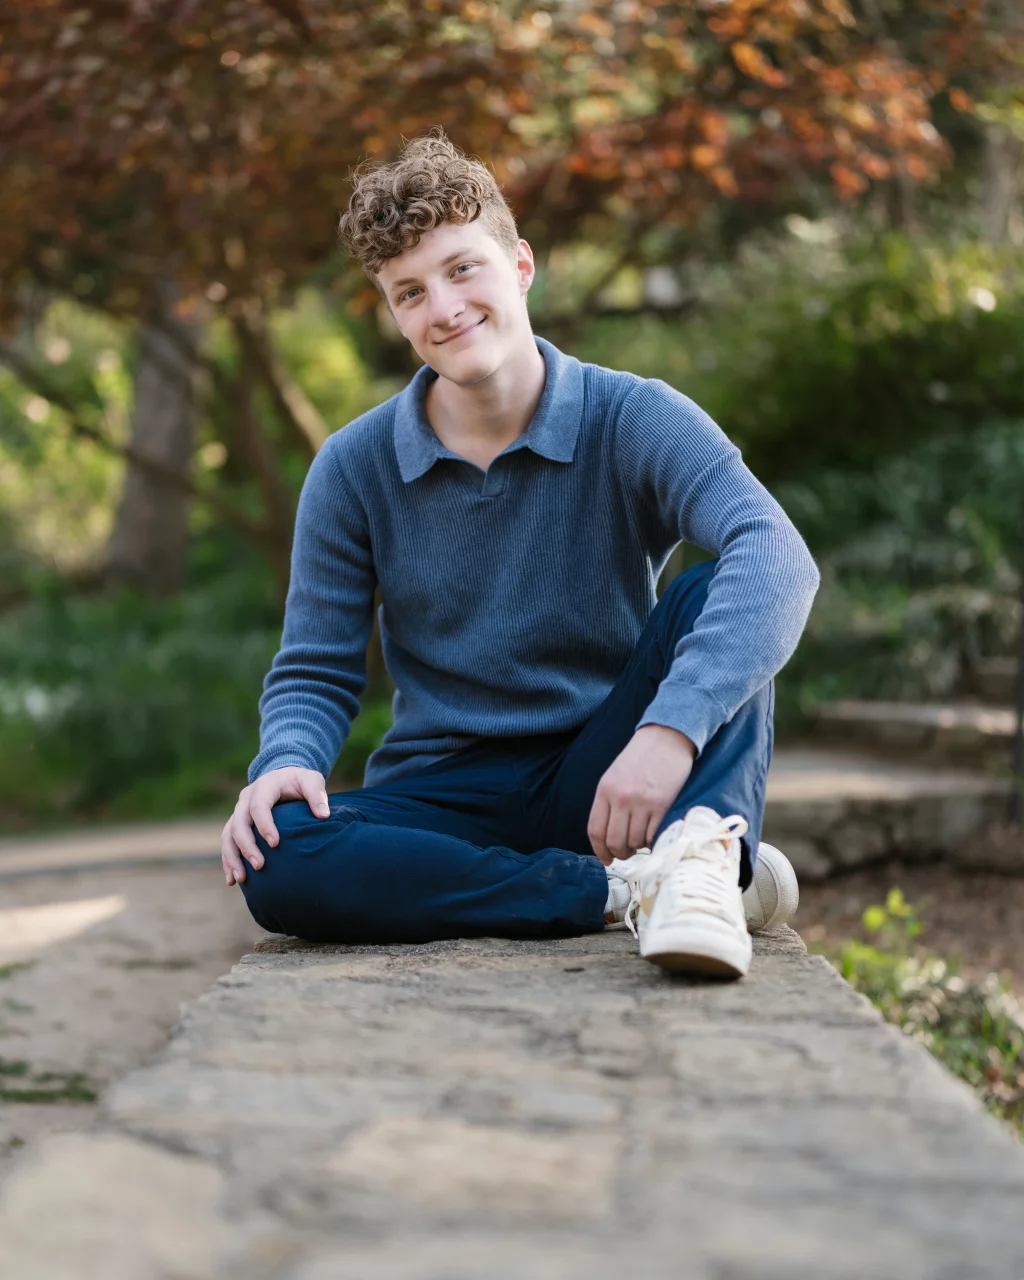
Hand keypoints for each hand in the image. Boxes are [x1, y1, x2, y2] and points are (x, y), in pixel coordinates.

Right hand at [221, 766, 328, 885]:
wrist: (284, 776)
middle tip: (260, 866)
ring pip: (229, 835)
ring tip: (241, 879)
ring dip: (233, 858)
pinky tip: (232, 880)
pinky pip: (227, 843)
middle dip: (247, 846)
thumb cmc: (299, 781)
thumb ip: (317, 794)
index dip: (264, 825)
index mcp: (264, 786)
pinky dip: (228, 861)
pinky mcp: (236, 824)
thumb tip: (324, 815)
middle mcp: (246, 798)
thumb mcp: (311, 780)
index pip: (259, 806)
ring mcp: (239, 811)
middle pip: (239, 823)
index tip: (275, 844)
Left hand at [587, 725, 696, 864]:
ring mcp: (642, 802)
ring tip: (642, 841)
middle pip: (614, 841)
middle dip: (620, 854)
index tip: (606, 859)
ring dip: (638, 848)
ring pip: (635, 842)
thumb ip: (609, 801)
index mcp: (605, 790)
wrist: (667, 737)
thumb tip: (608, 835)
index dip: (599, 851)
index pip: (595, 830)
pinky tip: (654, 835)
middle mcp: (621, 797)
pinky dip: (653, 842)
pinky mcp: (662, 805)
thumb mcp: (615, 775)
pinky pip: (654, 835)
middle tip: (627, 854)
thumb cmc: (641, 756)